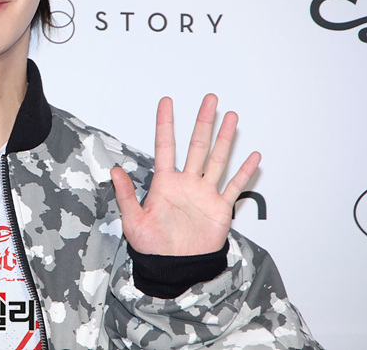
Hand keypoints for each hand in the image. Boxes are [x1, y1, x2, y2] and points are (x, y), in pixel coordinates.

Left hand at [110, 94, 260, 255]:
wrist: (174, 268)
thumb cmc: (152, 246)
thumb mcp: (133, 220)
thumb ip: (126, 195)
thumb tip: (114, 170)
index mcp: (164, 183)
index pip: (165, 145)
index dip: (165, 123)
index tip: (166, 102)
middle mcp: (186, 183)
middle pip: (197, 145)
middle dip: (203, 122)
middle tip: (210, 99)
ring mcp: (205, 193)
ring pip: (217, 159)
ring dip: (225, 139)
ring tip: (232, 117)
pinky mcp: (220, 208)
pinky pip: (234, 186)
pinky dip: (244, 172)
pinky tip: (252, 156)